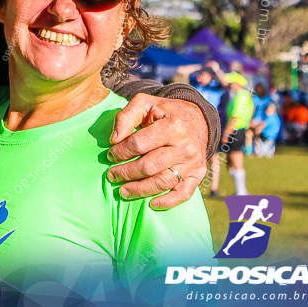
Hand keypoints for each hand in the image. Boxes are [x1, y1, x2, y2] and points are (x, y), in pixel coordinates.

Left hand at [106, 94, 208, 209]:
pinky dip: (168, 202)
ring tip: (123, 191)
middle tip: (111, 175)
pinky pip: (183, 193)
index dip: (121, 152)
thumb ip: (126, 116)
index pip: (139, 144)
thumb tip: (114, 139)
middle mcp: (185, 146)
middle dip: (126, 173)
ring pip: (163, 182)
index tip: (110, 155)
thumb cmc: (165, 112)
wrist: (197, 119)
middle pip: (149, 166)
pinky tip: (151, 204)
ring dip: (140, 190)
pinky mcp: (197, 174)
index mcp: (173, 126)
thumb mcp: (145, 103)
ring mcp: (193, 162)